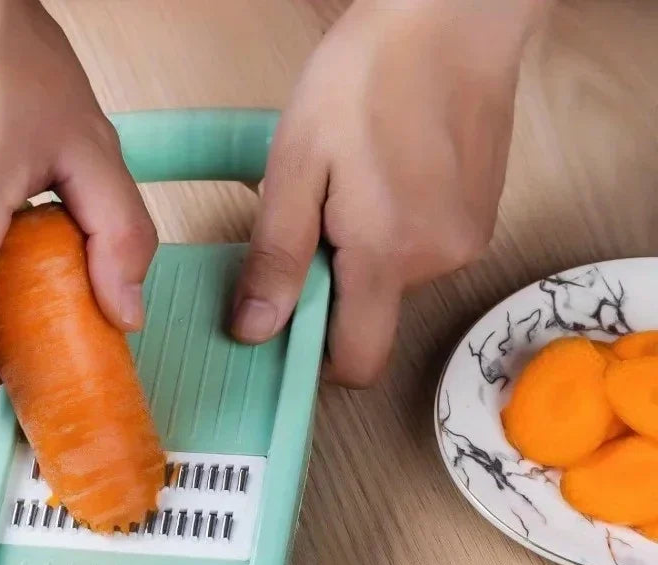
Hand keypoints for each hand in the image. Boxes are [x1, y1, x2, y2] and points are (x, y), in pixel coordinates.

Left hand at [233, 0, 549, 387]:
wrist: (455, 11)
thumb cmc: (369, 75)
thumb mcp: (297, 165)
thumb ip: (276, 257)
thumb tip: (256, 330)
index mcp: (386, 256)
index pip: (357, 360)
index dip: (317, 358)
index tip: (288, 322)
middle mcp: (437, 262)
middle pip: (371, 315)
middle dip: (332, 285)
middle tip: (316, 215)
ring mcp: (467, 240)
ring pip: (395, 280)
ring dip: (363, 252)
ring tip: (354, 182)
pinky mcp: (479, 217)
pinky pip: (422, 249)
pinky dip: (393, 230)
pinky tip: (386, 174)